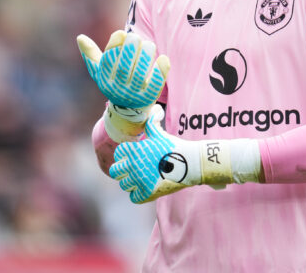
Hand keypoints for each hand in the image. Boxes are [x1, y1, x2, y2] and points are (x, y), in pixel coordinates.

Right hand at [77, 30, 169, 109]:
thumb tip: (80, 37)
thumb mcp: (100, 72)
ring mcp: (134, 94)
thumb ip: (91, 55)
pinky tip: (163, 58)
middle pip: (124, 67)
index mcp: (105, 78)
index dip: (114, 44)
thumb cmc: (114, 83)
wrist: (128, 112)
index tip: (121, 33)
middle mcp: (118, 87)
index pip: (108, 61)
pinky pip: (156, 84)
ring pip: (140, 74)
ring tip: (148, 44)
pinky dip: (160, 71)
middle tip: (135, 37)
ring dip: (145, 56)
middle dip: (130, 48)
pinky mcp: (149, 98)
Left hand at [109, 106, 234, 203]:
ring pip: (124, 185)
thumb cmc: (174, 147)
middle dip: (123, 170)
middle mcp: (133, 166)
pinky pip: (134, 197)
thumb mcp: (160, 133)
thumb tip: (155, 109)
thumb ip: (152, 122)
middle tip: (133, 169)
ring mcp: (139, 181)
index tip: (132, 155)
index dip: (124, 154)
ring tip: (140, 178)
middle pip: (115, 171)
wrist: (190, 163)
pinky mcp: (147, 193)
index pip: (119, 154)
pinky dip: (138, 194)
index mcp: (134, 151)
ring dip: (131, 182)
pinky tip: (145, 188)